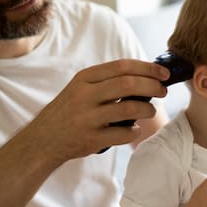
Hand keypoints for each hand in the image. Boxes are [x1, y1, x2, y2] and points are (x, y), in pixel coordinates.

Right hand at [23, 59, 168, 164]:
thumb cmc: (69, 111)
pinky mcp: (91, 139)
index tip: (163, 73)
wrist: (42, 140)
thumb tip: (147, 75)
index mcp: (84, 79)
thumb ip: (107, 81)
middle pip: (129, 84)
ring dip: (148, 109)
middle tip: (163, 91)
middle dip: (152, 86)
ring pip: (130, 108)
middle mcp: (84, 96)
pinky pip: (124, 133)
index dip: (148, 68)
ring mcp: (87, 118)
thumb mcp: (81, 89)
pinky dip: (135, 131)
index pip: (122, 66)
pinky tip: (133, 129)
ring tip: (150, 111)